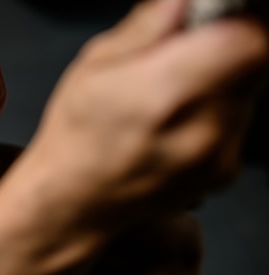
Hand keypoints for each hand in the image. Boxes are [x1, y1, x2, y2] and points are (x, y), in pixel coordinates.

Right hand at [25, 0, 267, 231]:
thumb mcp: (95, 63)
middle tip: (182, 59)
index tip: (214, 21)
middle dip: (223, 50)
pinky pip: (237, 125)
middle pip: (252, 64)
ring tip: (170, 99)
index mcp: (167, 92)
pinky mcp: (224, 173)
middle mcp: (202, 129)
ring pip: (246, 94)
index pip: (250, 40)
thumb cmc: (75, 137)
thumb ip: (149, 24)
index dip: (238, 23)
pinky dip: (214, 115)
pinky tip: (174, 125)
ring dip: (219, 83)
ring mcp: (218, 157)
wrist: (73, 203)